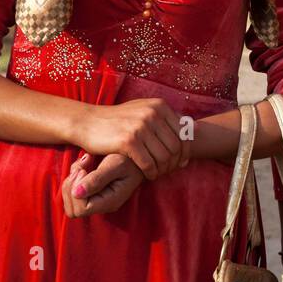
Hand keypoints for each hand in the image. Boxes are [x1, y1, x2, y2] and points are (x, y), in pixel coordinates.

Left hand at [61, 152, 145, 218]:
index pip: (81, 209)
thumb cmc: (130, 158)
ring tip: (83, 165)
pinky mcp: (94, 193)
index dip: (77, 191)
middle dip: (71, 188)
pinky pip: (73, 193)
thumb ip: (97, 179)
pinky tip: (84, 165)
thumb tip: (77, 193)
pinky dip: (73, 178)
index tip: (84, 170)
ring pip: (71, 203)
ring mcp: (98, 200)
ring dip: (71, 182)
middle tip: (81, 168)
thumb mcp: (115, 165)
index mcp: (110, 201)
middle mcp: (103, 205)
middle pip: (73, 210)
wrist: (139, 153)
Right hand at [74, 98, 190, 179]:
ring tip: (156, 173)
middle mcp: (153, 113)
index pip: (184, 133)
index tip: (180, 162)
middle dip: (174, 163)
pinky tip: (146, 175)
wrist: (88, 122)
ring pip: (164, 157)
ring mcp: (141, 127)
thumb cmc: (118, 120)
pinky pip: (149, 164)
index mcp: (160, 106)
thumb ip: (167, 120)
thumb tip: (194, 132)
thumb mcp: (144, 111)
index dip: (185, 151)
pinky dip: (151, 173)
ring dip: (162, 170)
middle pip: (176, 147)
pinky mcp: (129, 141)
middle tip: (166, 171)